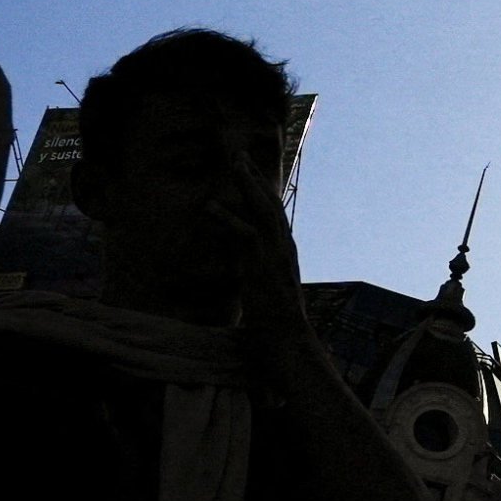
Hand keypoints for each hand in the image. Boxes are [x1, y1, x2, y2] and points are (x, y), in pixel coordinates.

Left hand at [207, 127, 309, 339]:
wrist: (290, 343)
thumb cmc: (277, 329)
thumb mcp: (266, 299)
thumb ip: (257, 282)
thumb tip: (246, 279)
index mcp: (285, 255)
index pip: (275, 217)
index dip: (264, 193)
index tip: (252, 175)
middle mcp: (284, 250)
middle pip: (271, 205)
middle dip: (256, 179)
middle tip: (240, 156)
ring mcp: (275, 255)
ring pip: (263, 210)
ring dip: (247, 185)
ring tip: (234, 163)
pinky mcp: (262, 266)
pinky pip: (244, 234)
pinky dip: (227, 218)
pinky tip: (210, 206)